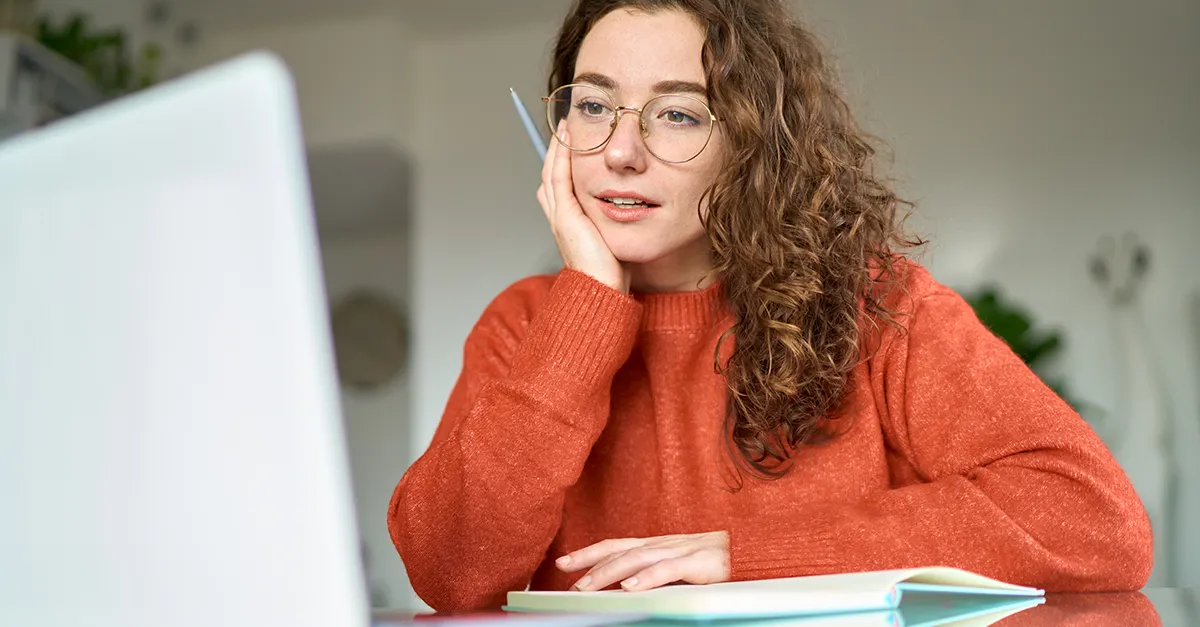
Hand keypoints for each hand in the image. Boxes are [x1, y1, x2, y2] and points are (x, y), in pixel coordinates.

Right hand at [537, 123, 629, 292]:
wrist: (603, 291)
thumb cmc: (612, 274)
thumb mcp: (614, 241)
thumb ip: (616, 224)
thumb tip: (633, 212)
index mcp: (568, 223)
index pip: (559, 186)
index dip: (563, 164)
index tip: (572, 145)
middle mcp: (559, 217)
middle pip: (550, 175)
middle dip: (557, 150)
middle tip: (564, 128)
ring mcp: (559, 216)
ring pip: (551, 172)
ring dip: (557, 147)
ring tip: (565, 126)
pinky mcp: (565, 215)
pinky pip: (558, 177)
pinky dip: (560, 156)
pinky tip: (566, 138)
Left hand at [555, 531, 730, 591]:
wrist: (756, 550)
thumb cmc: (719, 562)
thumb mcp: (681, 568)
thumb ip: (657, 574)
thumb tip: (627, 588)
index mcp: (658, 545)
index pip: (617, 545)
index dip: (589, 552)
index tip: (563, 562)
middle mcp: (664, 544)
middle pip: (620, 550)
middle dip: (589, 563)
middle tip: (565, 576)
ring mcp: (681, 551)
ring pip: (637, 558)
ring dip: (608, 572)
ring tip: (586, 586)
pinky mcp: (699, 562)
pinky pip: (668, 570)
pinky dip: (646, 578)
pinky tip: (630, 588)